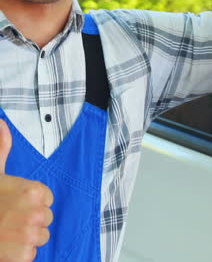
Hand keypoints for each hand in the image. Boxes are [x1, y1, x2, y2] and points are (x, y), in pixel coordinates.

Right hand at [0, 119, 53, 261]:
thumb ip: (2, 147)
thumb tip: (1, 122)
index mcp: (33, 190)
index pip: (47, 198)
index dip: (32, 201)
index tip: (15, 202)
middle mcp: (37, 212)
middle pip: (45, 218)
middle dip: (30, 219)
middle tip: (8, 217)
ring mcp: (31, 235)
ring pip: (40, 237)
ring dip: (25, 237)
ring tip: (6, 231)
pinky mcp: (25, 256)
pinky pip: (31, 255)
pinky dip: (19, 254)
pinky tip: (5, 245)